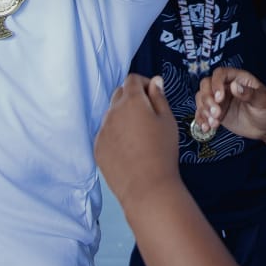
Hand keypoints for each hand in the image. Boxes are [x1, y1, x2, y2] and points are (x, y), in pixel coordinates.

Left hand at [95, 75, 180, 205]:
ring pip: (112, 114)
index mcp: (131, 101)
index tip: (154, 94)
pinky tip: (130, 149)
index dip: (145, 83)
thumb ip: (159, 97)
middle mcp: (112, 112)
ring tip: (140, 135)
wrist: (147, 186)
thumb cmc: (162, 151)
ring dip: (123, 116)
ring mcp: (102, 130)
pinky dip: (115, 134)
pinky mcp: (98, 147)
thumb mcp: (168, 120)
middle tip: (148, 114)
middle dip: (132, 97)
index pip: (132, 79)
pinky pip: (105, 133)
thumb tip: (154, 81)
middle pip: (119, 94)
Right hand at [194, 67, 265, 141]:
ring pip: (202, 98)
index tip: (220, 98)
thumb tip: (234, 86)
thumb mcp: (263, 101)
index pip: (220, 74)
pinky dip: (201, 119)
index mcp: (238, 78)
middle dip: (207, 99)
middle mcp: (226, 87)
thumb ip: (249, 93)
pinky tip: (207, 128)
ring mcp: (220, 100)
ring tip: (214, 123)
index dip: (216, 84)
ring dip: (204, 110)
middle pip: (206, 85)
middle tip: (217, 114)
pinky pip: (203, 113)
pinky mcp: (217, 112)